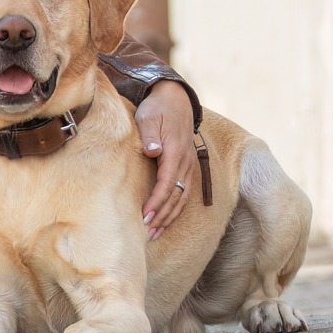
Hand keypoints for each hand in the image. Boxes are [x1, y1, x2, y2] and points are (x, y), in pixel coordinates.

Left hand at [135, 82, 195, 239]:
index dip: (157, 201)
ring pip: (182, 197)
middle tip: (147, 233)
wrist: (175, 98)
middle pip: (176, 195)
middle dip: (162, 216)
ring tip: (155, 233)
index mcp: (174, 151)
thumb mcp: (148, 117)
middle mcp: (184, 161)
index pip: (167, 183)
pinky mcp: (186, 167)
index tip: (145, 216)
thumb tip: (152, 152)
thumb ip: (149, 135)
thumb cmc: (157, 108)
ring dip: (169, 217)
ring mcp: (187, 165)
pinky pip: (183, 193)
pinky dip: (175, 209)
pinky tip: (165, 220)